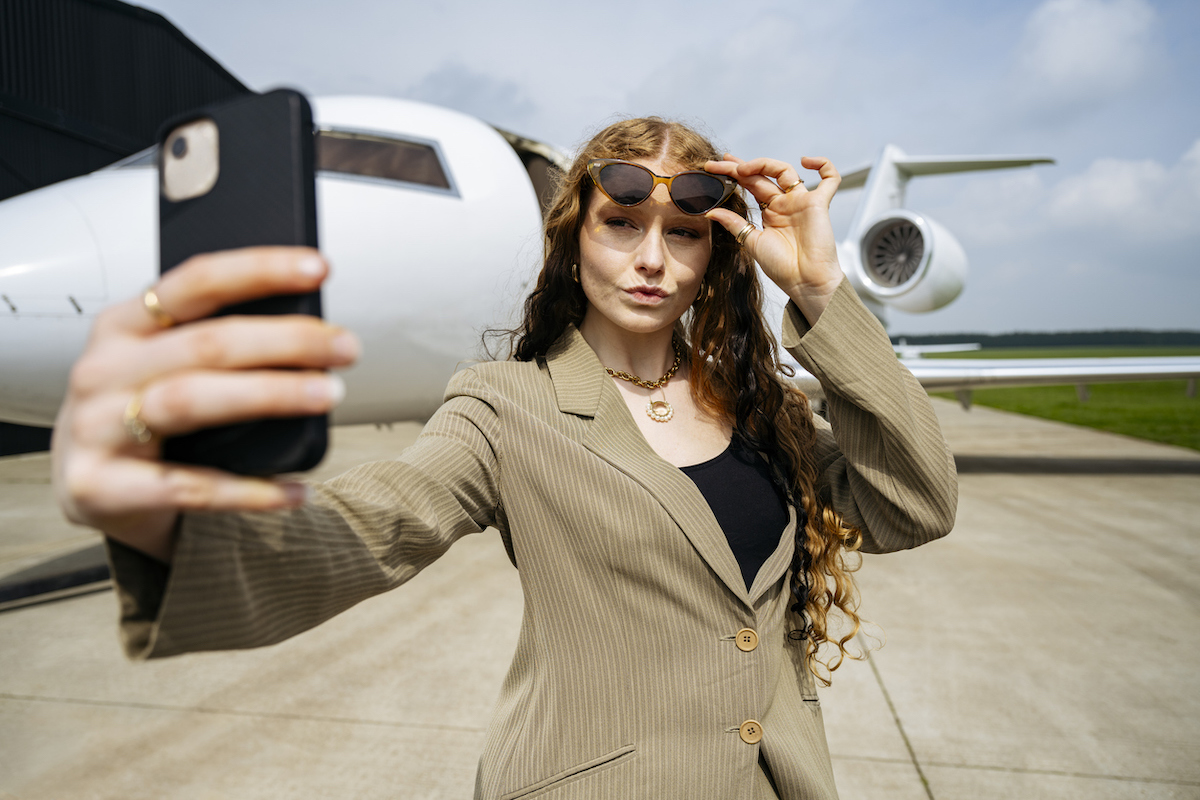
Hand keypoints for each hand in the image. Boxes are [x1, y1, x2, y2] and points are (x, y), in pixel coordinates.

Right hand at [51, 247, 359, 561]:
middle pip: (205, 344)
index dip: (258, 270)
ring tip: (327, 395)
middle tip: (345, 347)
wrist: (88, 485)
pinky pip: (189, 488)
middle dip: (286, 341)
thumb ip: (215, 342)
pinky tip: (297, 490)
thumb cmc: (139, 411)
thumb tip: (311, 330)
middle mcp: (104, 370)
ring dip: (269, 395)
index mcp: (123, 326)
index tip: (318, 267)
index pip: (195, 283)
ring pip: (191, 401)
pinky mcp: (101, 488)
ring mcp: (96, 429)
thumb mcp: (164, 364)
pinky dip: (250, 490)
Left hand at [705, 155, 843, 323]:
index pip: (750, 185)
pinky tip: (806, 160)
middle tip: (720, 162)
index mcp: (770, 212)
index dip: (732, 174)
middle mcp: (785, 203)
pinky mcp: (819, 203)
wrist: (804, 282)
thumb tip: (710, 212)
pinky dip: (824, 165)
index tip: (712, 168)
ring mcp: (801, 201)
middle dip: (740, 167)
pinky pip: (830, 179)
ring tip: (743, 168)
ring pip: (785, 171)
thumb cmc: (782, 267)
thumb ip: (733, 223)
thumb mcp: (751, 242)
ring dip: (764, 164)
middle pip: (762, 175)